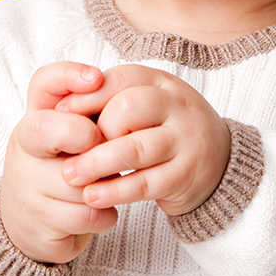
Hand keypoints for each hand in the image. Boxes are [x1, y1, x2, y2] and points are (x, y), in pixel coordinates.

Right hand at [0, 62, 118, 263]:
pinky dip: (105, 216)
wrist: (29, 224)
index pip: (43, 84)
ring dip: (105, 186)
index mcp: (35, 119)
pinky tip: (101, 210)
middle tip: (101, 147)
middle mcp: (24, 149)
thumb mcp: (71, 135)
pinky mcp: (38, 222)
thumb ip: (89, 112)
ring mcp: (27, 186)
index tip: (96, 78)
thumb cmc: (61, 168)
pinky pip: (86, 215)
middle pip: (46, 128)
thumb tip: (109, 87)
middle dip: (84, 135)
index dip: (68, 75)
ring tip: (105, 186)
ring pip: (78, 181)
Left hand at [54, 64, 231, 215]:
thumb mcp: (144, 105)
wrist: (218, 162)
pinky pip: (145, 184)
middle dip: (95, 131)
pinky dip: (114, 191)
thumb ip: (109, 100)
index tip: (58, 113)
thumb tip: (62, 107)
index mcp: (162, 82)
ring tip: (70, 176)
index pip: (122, 79)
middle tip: (71, 149)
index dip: (87, 96)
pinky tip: (92, 196)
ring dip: (97, 164)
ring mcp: (186, 140)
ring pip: (135, 149)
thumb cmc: (164, 129)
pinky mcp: (186, 175)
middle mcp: (178, 106)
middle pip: (128, 108)